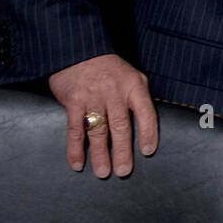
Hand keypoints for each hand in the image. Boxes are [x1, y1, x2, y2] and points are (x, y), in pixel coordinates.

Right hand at [48, 53, 157, 177]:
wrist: (79, 50)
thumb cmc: (109, 68)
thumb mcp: (131, 76)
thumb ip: (138, 98)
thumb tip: (145, 128)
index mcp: (134, 86)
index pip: (146, 112)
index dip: (148, 133)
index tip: (148, 151)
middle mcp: (115, 92)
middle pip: (121, 126)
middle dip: (123, 151)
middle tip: (123, 171)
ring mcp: (93, 97)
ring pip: (98, 131)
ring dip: (100, 154)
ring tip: (103, 172)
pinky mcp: (74, 101)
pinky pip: (75, 130)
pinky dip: (75, 149)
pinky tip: (77, 163)